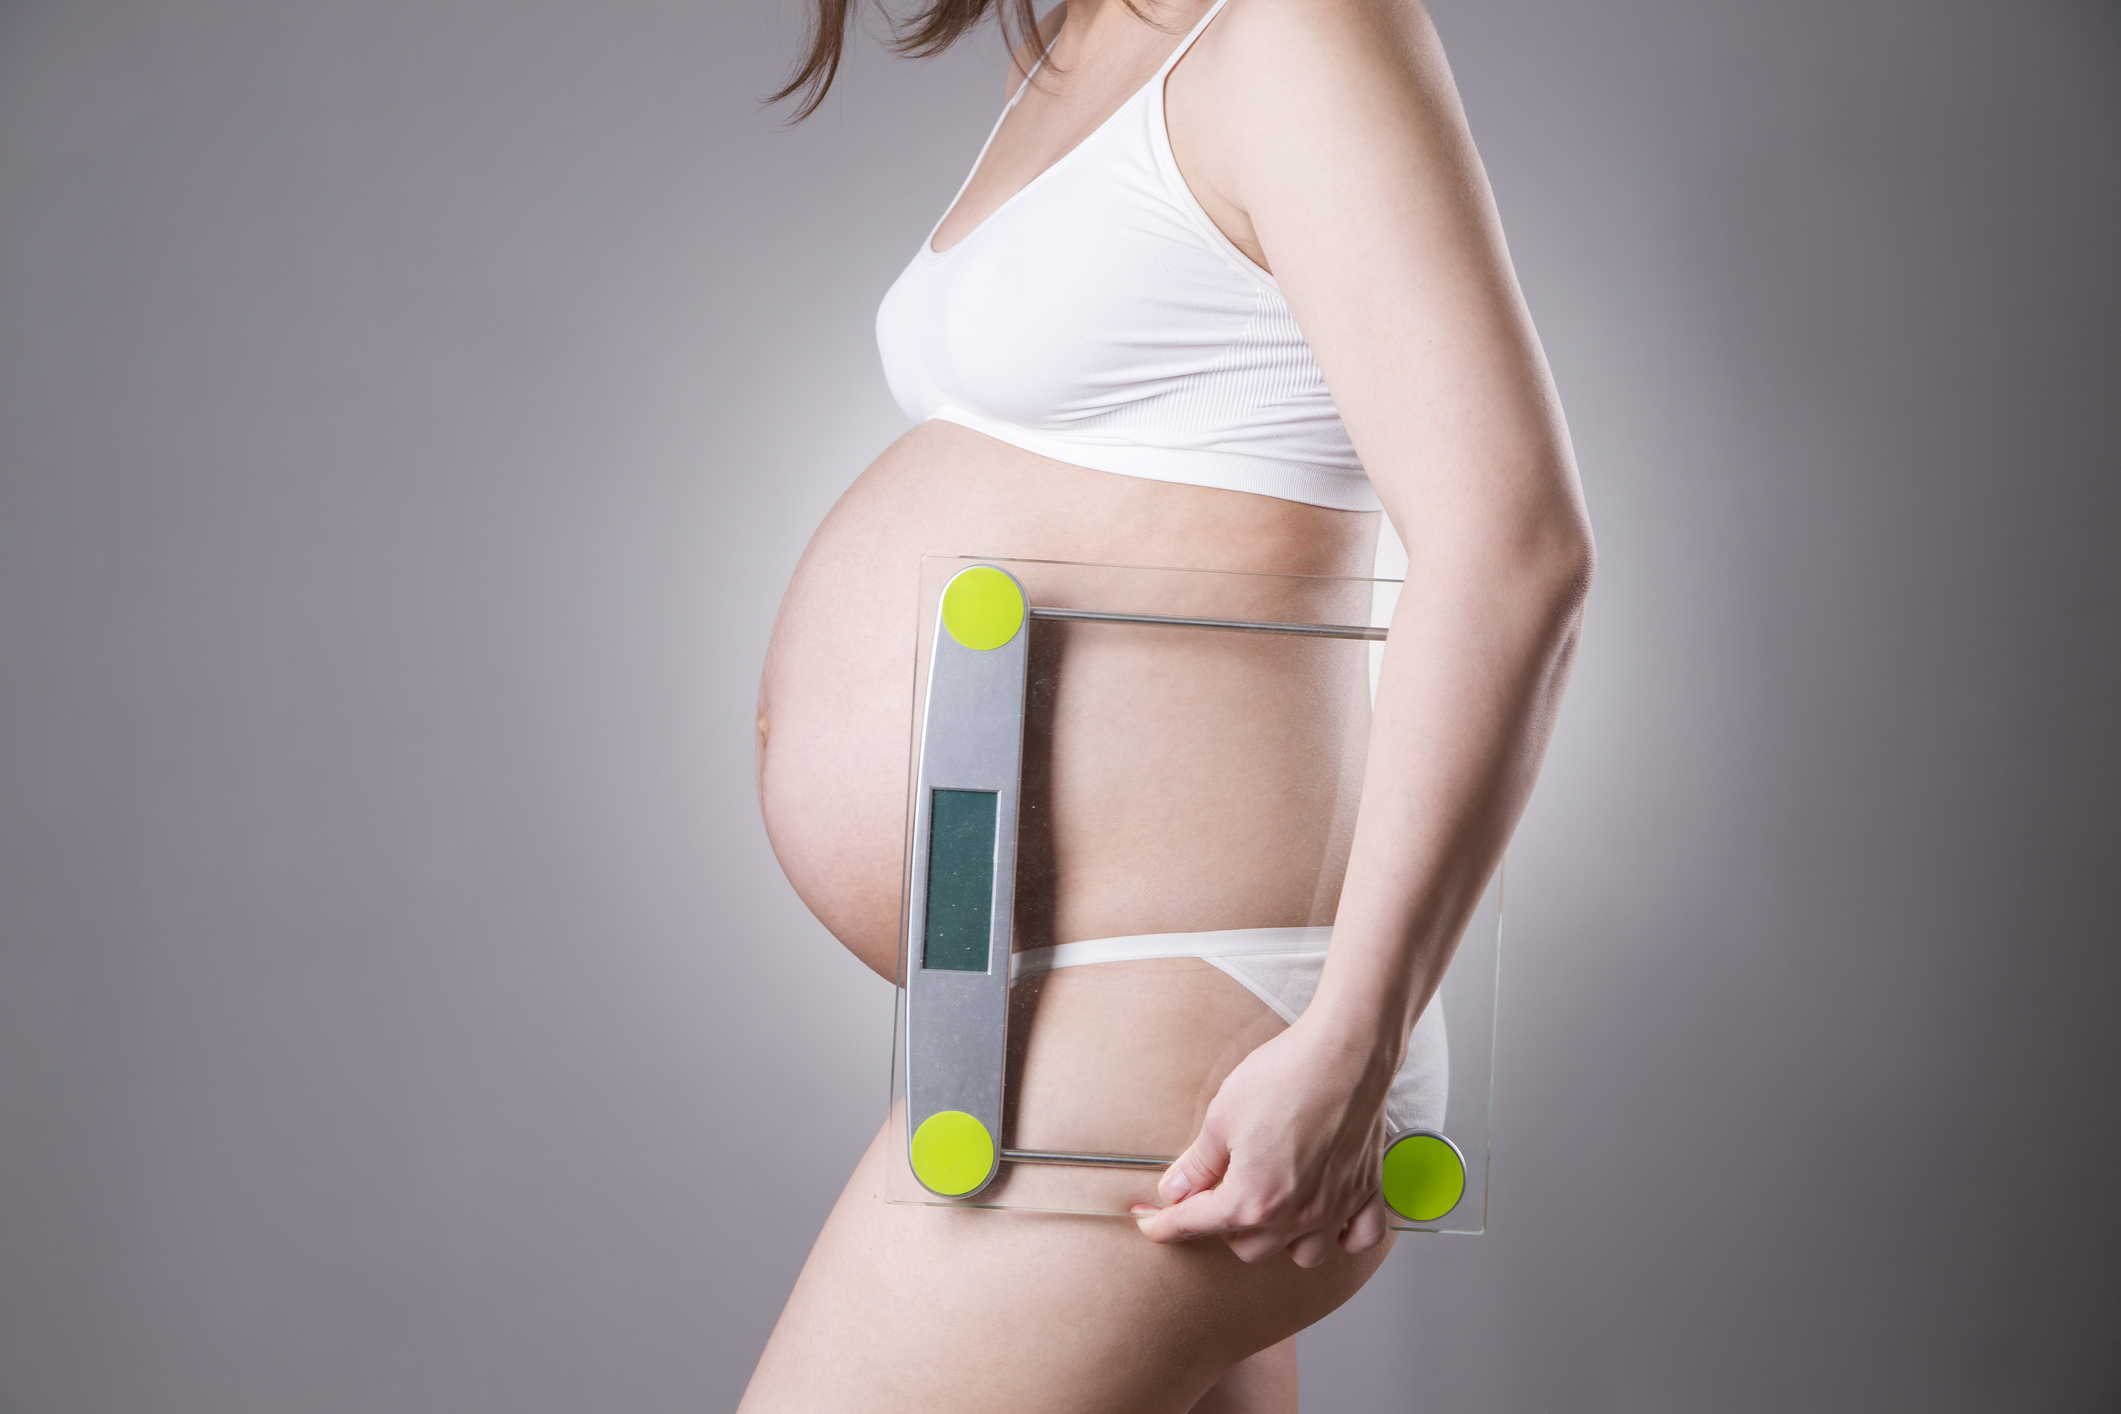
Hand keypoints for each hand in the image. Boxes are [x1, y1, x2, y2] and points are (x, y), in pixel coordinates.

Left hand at [1129, 1014, 1395, 1265]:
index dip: (1164, 1224)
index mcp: (1252, 1200)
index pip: (1195, 1225)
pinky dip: (1343, 1236)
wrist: (1345, 1051)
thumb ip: (1199, 1163)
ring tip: (1267, 1208)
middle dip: (1223, 1226)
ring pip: (1302, 1255)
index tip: (1151, 1224)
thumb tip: (1176, 1188)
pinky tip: (1326, 1218)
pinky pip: (1359, 1237)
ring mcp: (1334, 1206)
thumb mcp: (1222, 1117)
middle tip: (1213, 1194)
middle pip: (1247, 1247)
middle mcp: (1296, 1216)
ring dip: (1279, 1239)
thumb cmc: (1286, 1077)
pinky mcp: (1365, 1189)